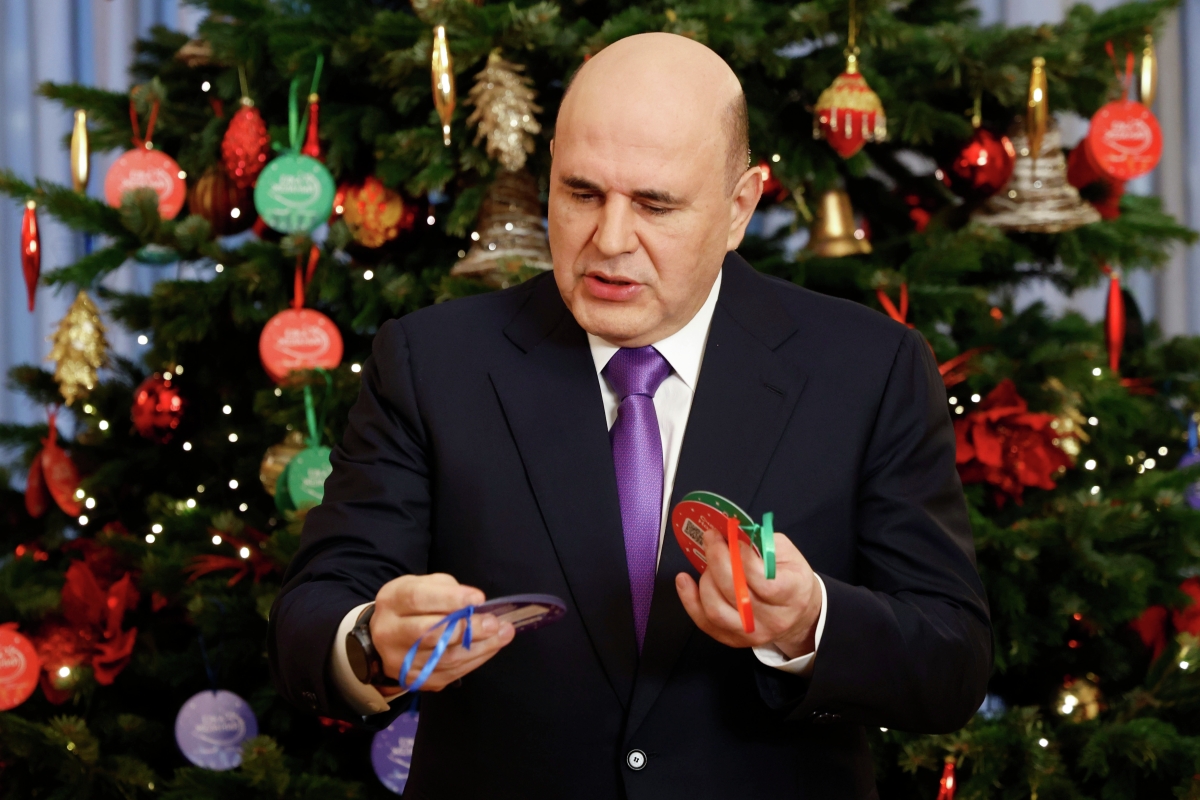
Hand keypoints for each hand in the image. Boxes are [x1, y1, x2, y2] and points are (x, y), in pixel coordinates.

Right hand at [371, 573, 515, 692]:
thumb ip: (446, 589)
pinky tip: (490, 648)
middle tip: (495, 623)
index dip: (451, 599)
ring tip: (503, 635)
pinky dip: (474, 661)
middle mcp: (390, 633)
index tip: (479, 598)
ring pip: (444, 658)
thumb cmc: (411, 606)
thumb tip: (475, 603)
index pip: (419, 599)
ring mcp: (400, 661)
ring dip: (479, 647)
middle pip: (430, 633)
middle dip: (468, 628)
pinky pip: (448, 674)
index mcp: (392, 601)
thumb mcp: (422, 585)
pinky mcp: (412, 680)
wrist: (383, 637)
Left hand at [675, 528, 821, 657]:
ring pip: (716, 610)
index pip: (763, 580)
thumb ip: (761, 542)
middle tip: (711, 538)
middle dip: (717, 560)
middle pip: (735, 593)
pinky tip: (684, 580)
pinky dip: (689, 599)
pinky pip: (704, 622)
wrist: (798, 615)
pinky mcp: (734, 639)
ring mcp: (752, 633)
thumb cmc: (791, 577)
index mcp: (792, 593)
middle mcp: (773, 619)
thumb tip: (731, 533)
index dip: (741, 557)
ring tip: (708, 563)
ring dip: (705, 580)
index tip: (731, 538)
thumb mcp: (787, 553)